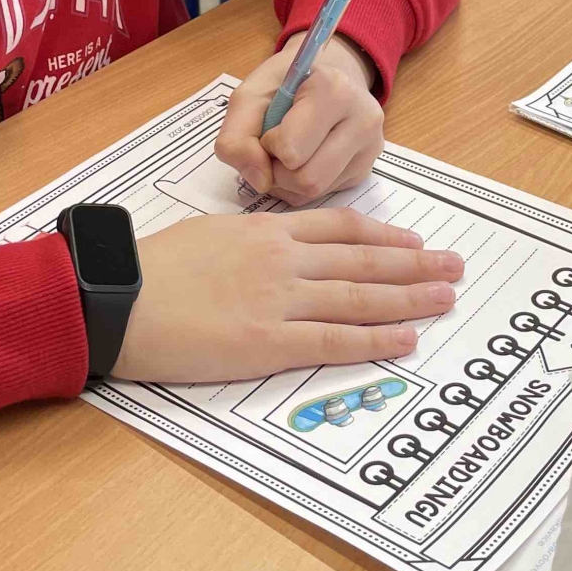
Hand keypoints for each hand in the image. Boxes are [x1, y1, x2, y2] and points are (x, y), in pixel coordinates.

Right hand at [114, 208, 462, 381]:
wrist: (118, 296)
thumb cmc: (150, 267)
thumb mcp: (207, 235)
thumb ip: (247, 243)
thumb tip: (270, 250)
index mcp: (266, 232)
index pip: (340, 228)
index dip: (383, 236)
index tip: (413, 240)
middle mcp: (283, 259)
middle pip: (364, 260)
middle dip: (414, 263)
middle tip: (454, 265)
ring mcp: (279, 300)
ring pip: (360, 296)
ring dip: (410, 297)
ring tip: (445, 297)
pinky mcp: (267, 342)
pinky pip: (334, 340)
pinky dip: (375, 340)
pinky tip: (406, 340)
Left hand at [216, 36, 383, 204]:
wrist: (324, 72)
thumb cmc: (285, 82)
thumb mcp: (250, 95)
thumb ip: (237, 137)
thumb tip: (259, 181)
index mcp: (334, 91)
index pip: (290, 150)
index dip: (269, 143)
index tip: (272, 124)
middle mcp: (363, 120)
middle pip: (307, 180)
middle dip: (277, 170)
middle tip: (275, 145)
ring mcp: (370, 148)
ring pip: (315, 193)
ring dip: (287, 181)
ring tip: (287, 152)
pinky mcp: (366, 169)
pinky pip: (323, 196)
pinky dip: (301, 185)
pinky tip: (304, 158)